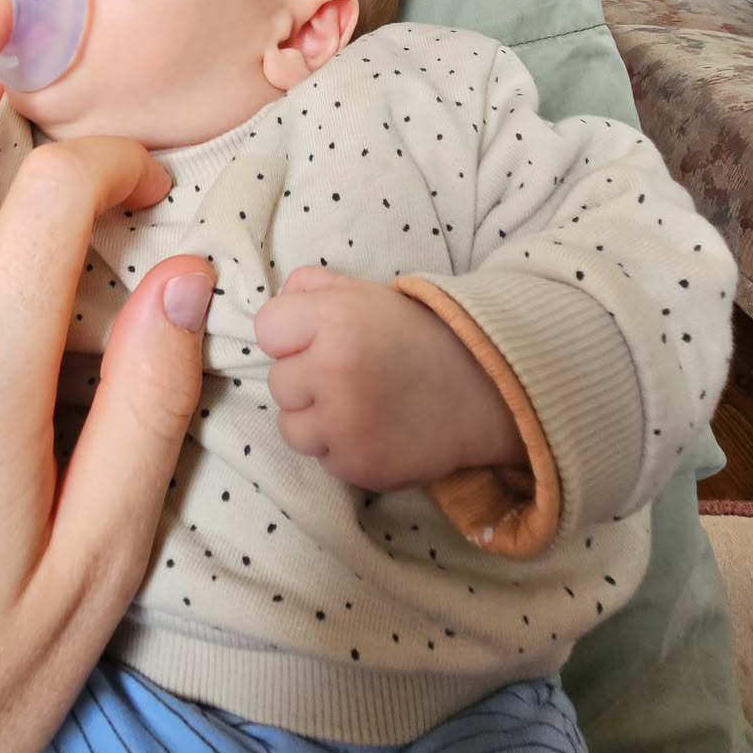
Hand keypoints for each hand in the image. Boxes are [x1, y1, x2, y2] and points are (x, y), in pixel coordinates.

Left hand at [255, 268, 525, 489]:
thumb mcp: (369, 293)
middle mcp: (334, 370)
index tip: (318, 339)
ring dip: (316, 419)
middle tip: (350, 374)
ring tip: (358, 405)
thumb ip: (316, 286)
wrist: (486, 390)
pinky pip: (322, 458)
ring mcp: (345, 424)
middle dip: (306, 379)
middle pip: (278, 382)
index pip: (266, 329)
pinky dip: (341, 448)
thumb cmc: (418, 336)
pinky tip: (374, 429)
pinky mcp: (359, 465)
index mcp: (335, 319)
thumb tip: (279, 296)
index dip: (290, 335)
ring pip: (291, 427)